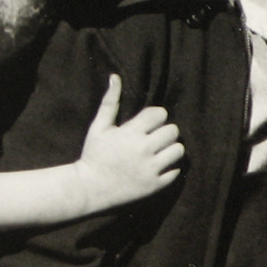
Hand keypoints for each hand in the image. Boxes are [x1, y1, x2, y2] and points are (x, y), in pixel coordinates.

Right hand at [74, 75, 183, 212]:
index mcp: (131, 133)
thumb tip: (115, 77)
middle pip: (173, 131)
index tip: (148, 124)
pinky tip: (157, 166)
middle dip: (164, 132)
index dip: (155, 116)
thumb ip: (110, 102)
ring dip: (170, 149)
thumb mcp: (98, 127)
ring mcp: (150, 169)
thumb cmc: (93, 154)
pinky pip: (176, 171)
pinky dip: (170, 168)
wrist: (88, 188)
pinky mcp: (154, 185)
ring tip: (159, 151)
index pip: (160, 114)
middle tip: (154, 138)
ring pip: (178, 150)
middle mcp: (143, 150)